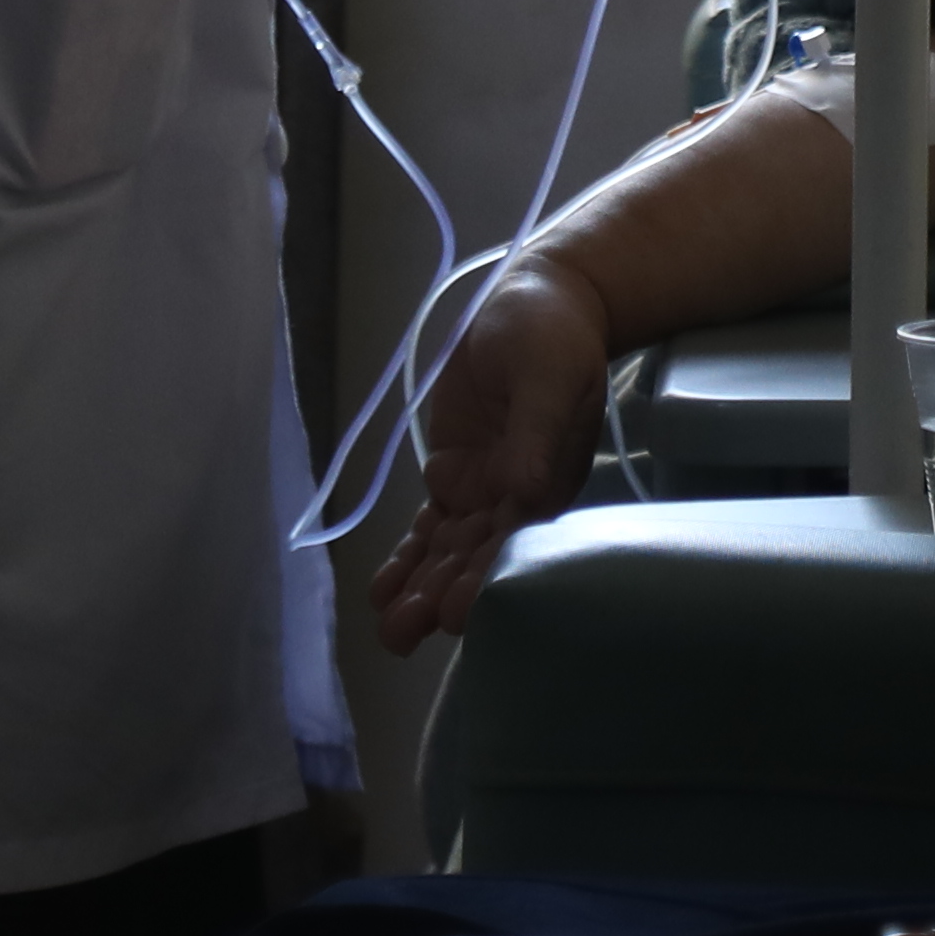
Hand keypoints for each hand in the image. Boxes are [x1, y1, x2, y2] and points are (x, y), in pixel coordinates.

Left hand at [367, 256, 618, 648]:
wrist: (539, 302)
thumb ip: (536, 432)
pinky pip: (430, 527)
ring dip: (420, 589)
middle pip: (475, 558)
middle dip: (441, 596)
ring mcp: (483, 491)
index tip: (454, 615)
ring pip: (448, 552)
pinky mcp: (455, 476)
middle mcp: (516, 498)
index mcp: (547, 480)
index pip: (513, 541)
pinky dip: (409, 557)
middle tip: (403, 634)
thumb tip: (527, 494)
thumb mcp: (548, 375)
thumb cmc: (551, 334)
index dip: (483, 580)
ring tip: (388, 629)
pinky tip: (383, 591)